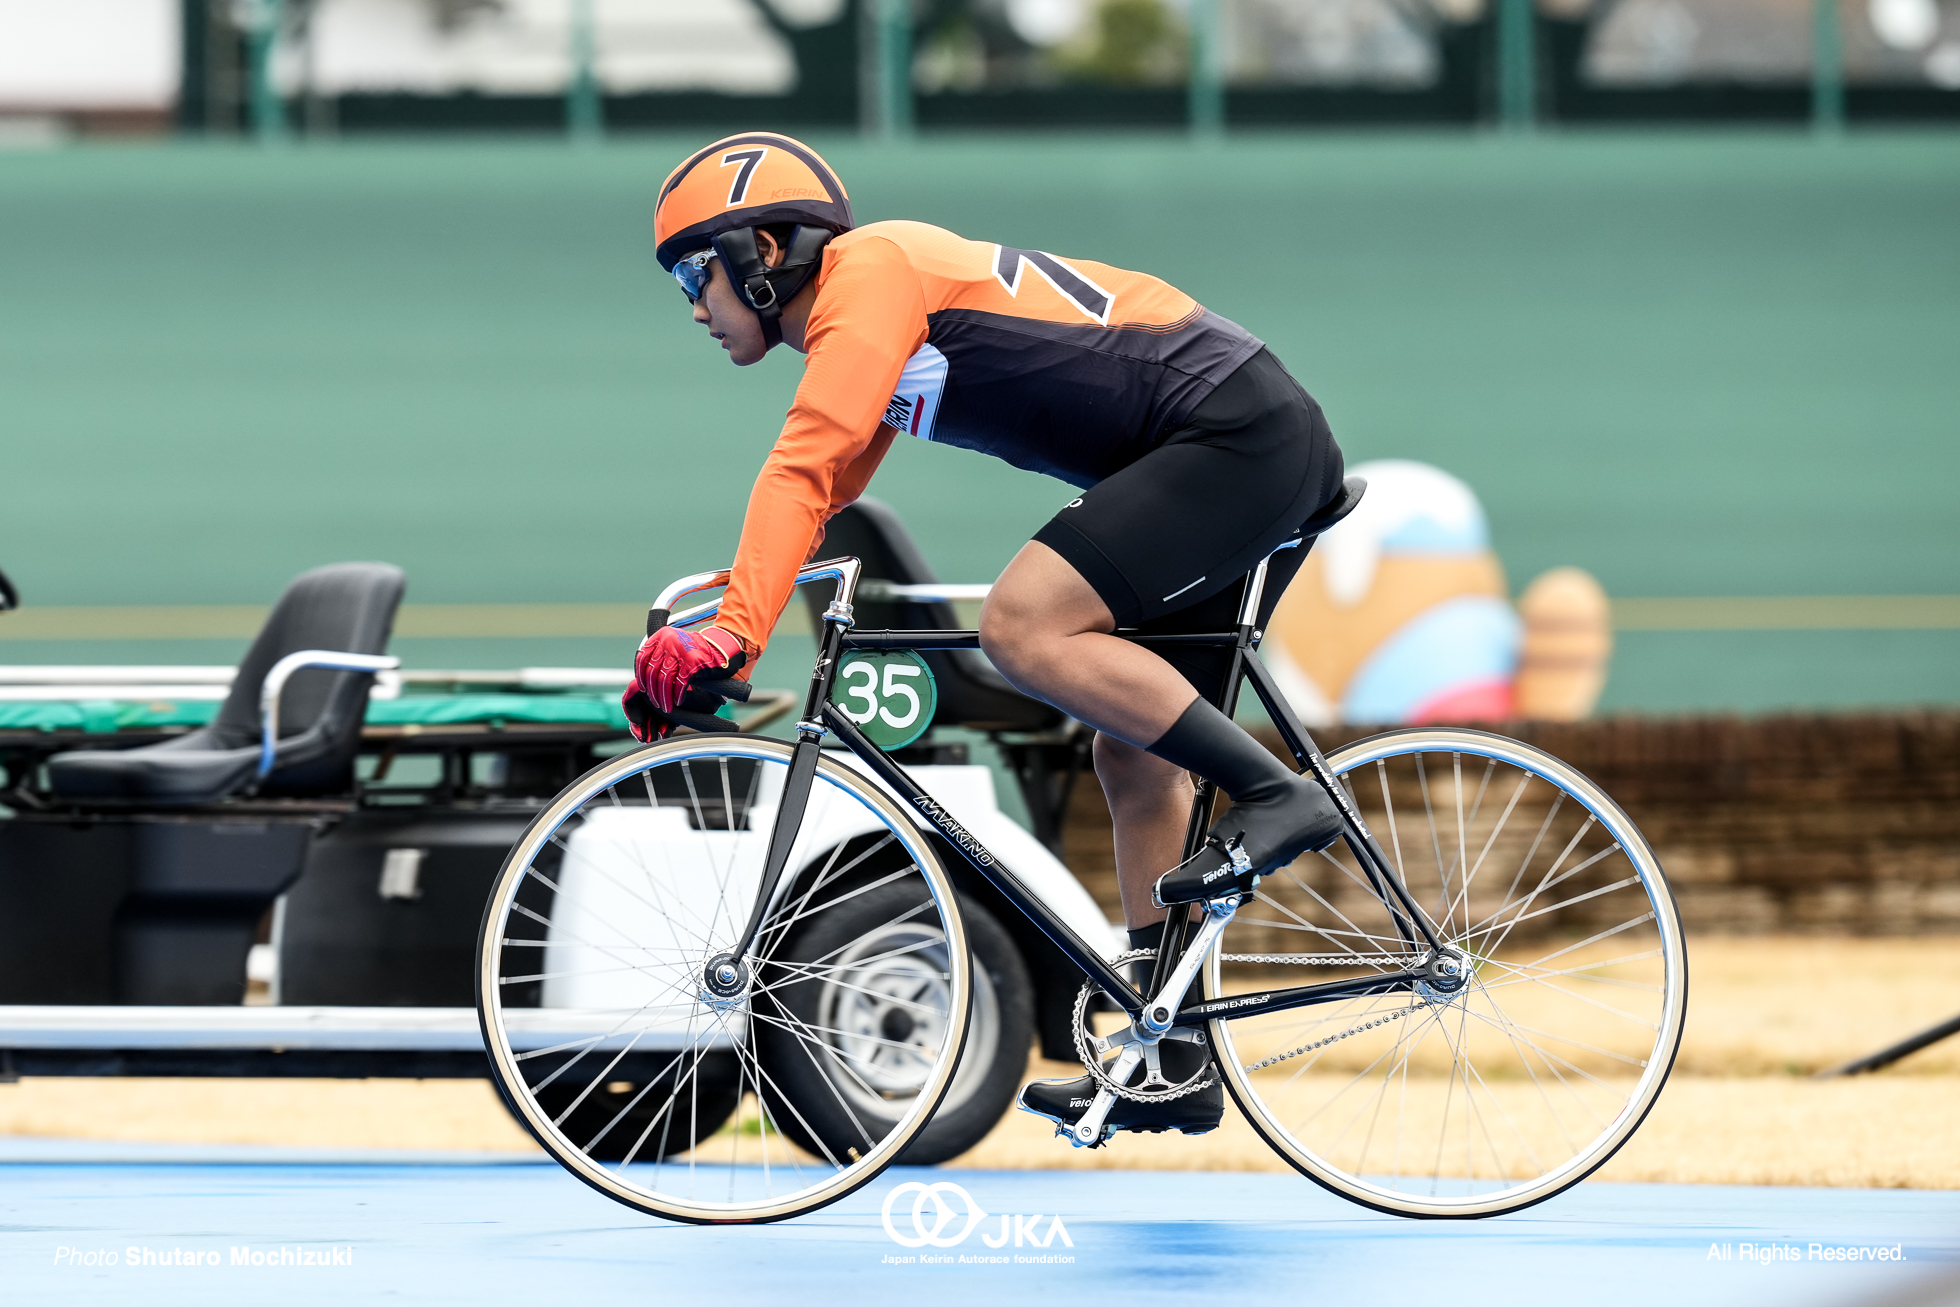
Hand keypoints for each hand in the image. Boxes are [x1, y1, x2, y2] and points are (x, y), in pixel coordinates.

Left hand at [622, 626, 746, 742]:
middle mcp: (669, 641)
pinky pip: (680, 683)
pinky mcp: (692, 663)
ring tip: (666, 706)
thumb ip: (661, 654)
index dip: (642, 676)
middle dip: (653, 691)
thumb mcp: (675, 646)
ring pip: (664, 679)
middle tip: (656, 702)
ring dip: (664, 696)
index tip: (644, 688)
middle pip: (653, 671)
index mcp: (662, 635)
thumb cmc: (697, 651)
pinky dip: (677, 694)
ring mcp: (681, 651)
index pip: (643, 658)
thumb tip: (646, 677)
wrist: (723, 647)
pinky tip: (678, 700)